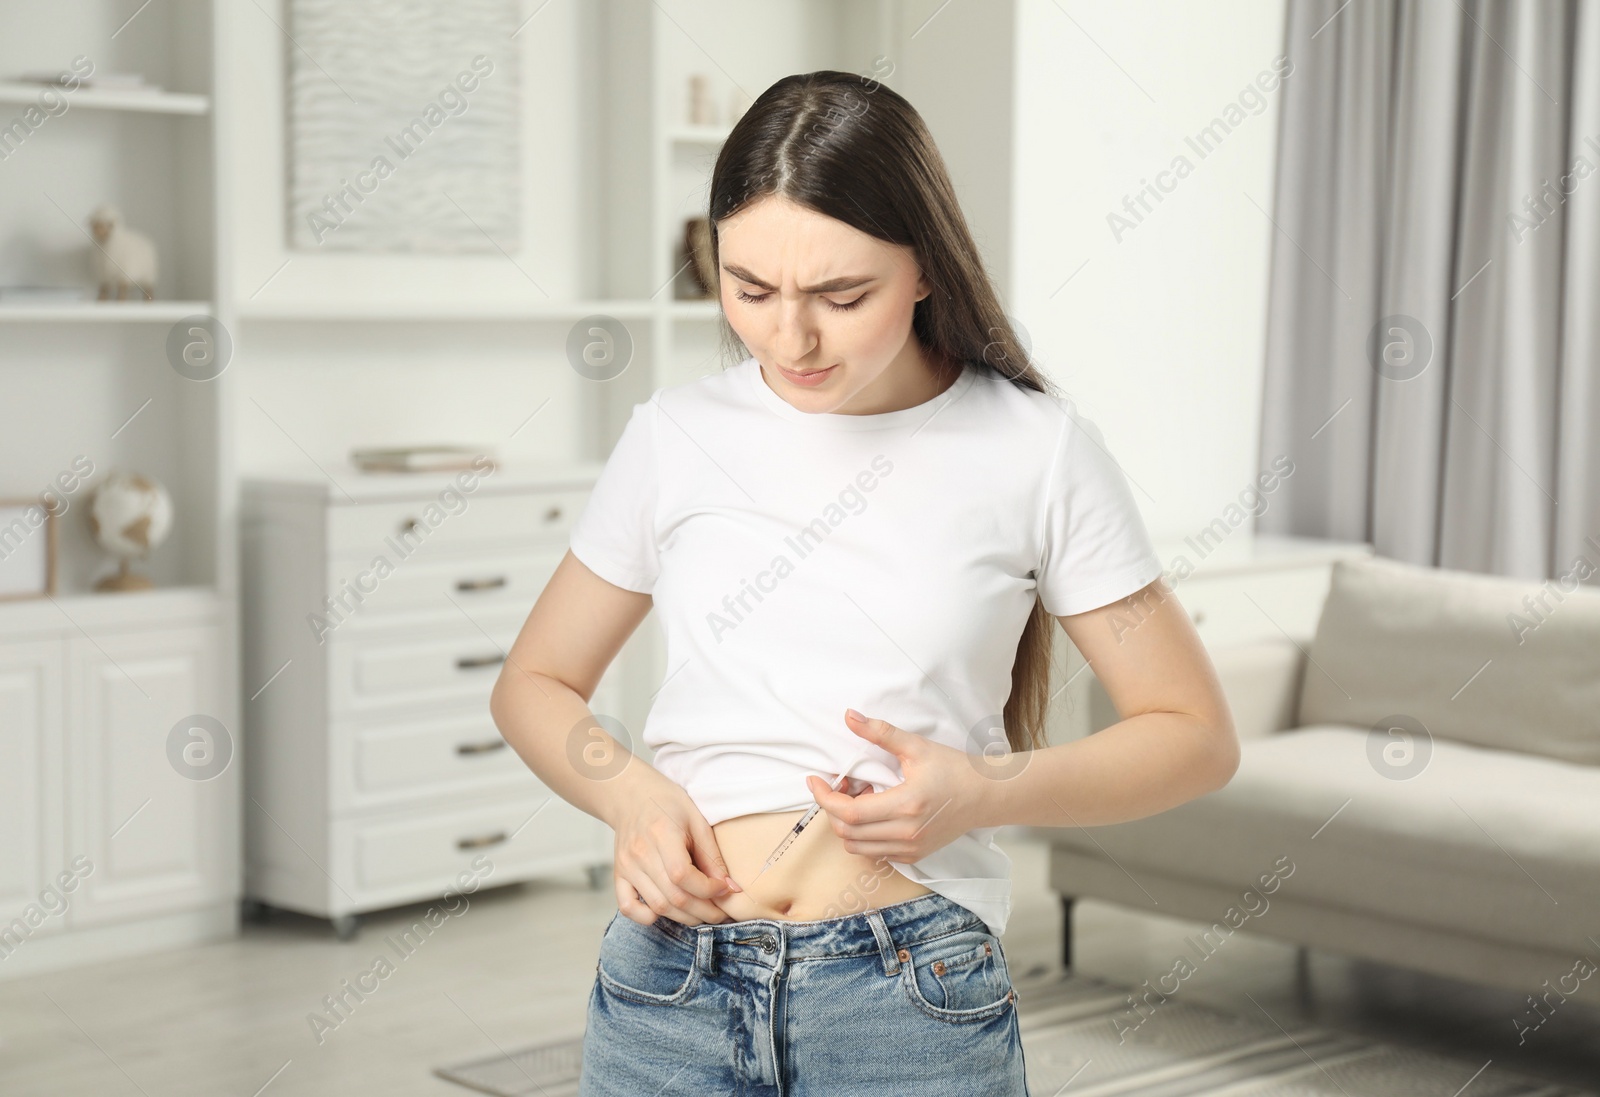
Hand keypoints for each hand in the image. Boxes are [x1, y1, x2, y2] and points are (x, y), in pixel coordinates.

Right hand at [608, 770, 742, 925]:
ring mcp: (626, 866)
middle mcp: (640, 854)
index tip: (725, 889)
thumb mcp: (697, 821)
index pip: (683, 875)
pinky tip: (667, 911)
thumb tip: (730, 889)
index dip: (708, 889)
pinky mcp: (619, 875)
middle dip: (704, 911)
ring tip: (703, 913)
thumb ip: (712, 856)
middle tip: (721, 913)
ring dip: (685, 917)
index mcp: (661, 834)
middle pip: (673, 897)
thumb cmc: (668, 804)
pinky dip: (647, 917)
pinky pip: (628, 908)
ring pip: (657, 906)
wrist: (633, 796)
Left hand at [805, 708, 986, 862]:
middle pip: (848, 832)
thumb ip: (880, 733)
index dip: (825, 798)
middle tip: (839, 784)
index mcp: (907, 805)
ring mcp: (911, 849)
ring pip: (857, 847)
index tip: (816, 781)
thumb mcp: (917, 746)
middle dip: (832, 809)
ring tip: (859, 798)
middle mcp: (907, 833)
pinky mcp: (914, 856)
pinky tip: (875, 811)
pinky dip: (864, 835)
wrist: (986, 796)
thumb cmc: (954, 769)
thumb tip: (849, 717)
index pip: (850, 813)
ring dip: (847, 824)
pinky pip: (875, 852)